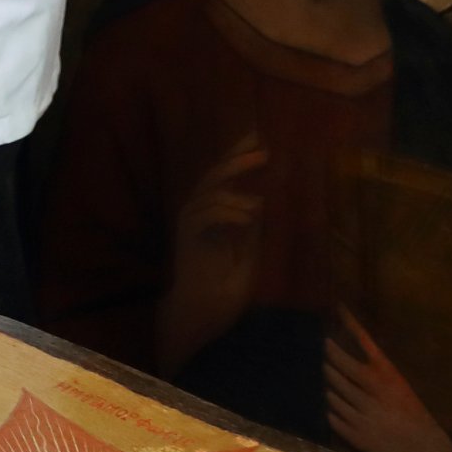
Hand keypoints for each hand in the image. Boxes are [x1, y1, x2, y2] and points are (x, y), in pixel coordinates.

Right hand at [156, 132, 266, 371]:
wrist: (204, 314)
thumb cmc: (225, 289)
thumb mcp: (249, 252)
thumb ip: (252, 228)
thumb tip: (263, 200)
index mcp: (214, 215)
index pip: (225, 178)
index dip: (238, 155)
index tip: (257, 137)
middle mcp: (199, 214)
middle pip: (213, 175)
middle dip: (236, 160)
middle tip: (263, 151)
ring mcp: (190, 224)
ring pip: (209, 192)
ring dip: (236, 193)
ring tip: (258, 205)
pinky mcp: (187, 237)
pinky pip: (205, 213)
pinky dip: (228, 211)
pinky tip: (247, 217)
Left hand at [326, 310, 451, 451]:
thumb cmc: (417, 419)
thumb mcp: (403, 391)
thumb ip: (379, 377)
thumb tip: (354, 362)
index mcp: (390, 378)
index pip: (365, 343)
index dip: (351, 323)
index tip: (338, 308)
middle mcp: (372, 392)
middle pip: (337, 366)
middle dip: (329, 356)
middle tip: (326, 350)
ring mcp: (361, 414)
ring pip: (332, 391)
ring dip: (330, 385)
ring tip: (332, 381)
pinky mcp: (354, 434)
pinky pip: (332, 415)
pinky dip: (333, 410)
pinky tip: (338, 408)